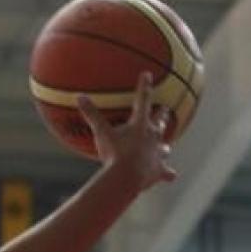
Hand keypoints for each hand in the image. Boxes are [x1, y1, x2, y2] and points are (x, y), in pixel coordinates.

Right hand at [79, 71, 177, 189]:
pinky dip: (168, 174)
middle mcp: (154, 137)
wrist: (127, 177)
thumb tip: (79, 96)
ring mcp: (159, 154)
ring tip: (165, 147)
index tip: (147, 75)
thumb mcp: (102, 133)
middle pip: (160, 122)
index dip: (144, 86)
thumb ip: (92, 115)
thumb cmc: (115, 153)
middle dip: (162, 115)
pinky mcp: (159, 171)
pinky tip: (171, 176)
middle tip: (165, 110)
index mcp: (140, 124)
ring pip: (165, 148)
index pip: (143, 99)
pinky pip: (166, 173)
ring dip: (164, 146)